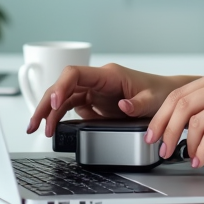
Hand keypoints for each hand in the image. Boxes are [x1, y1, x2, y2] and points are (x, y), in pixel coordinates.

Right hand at [25, 63, 196, 136]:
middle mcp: (97, 81)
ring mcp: (93, 91)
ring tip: (37, 129)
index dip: (62, 86)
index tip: (56, 103)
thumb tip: (123, 106)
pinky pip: (70, 107)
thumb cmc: (161, 93)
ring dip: (49, 112)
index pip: (75, 73)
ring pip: (63, 97)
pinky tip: (51, 128)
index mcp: (109, 75)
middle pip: (63, 86)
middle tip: (36, 123)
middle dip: (47, 103)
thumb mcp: (154, 100)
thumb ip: (139, 104)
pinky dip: (58, 117)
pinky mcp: (93, 102)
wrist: (168, 97)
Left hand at [146, 68, 203, 166]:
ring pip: (195, 122)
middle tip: (159, 147)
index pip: (180, 93)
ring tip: (186, 156)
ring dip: (185, 144)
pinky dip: (203, 150)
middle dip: (165, 129)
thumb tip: (189, 122)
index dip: (161, 115)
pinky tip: (201, 158)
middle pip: (181, 105)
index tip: (153, 131)